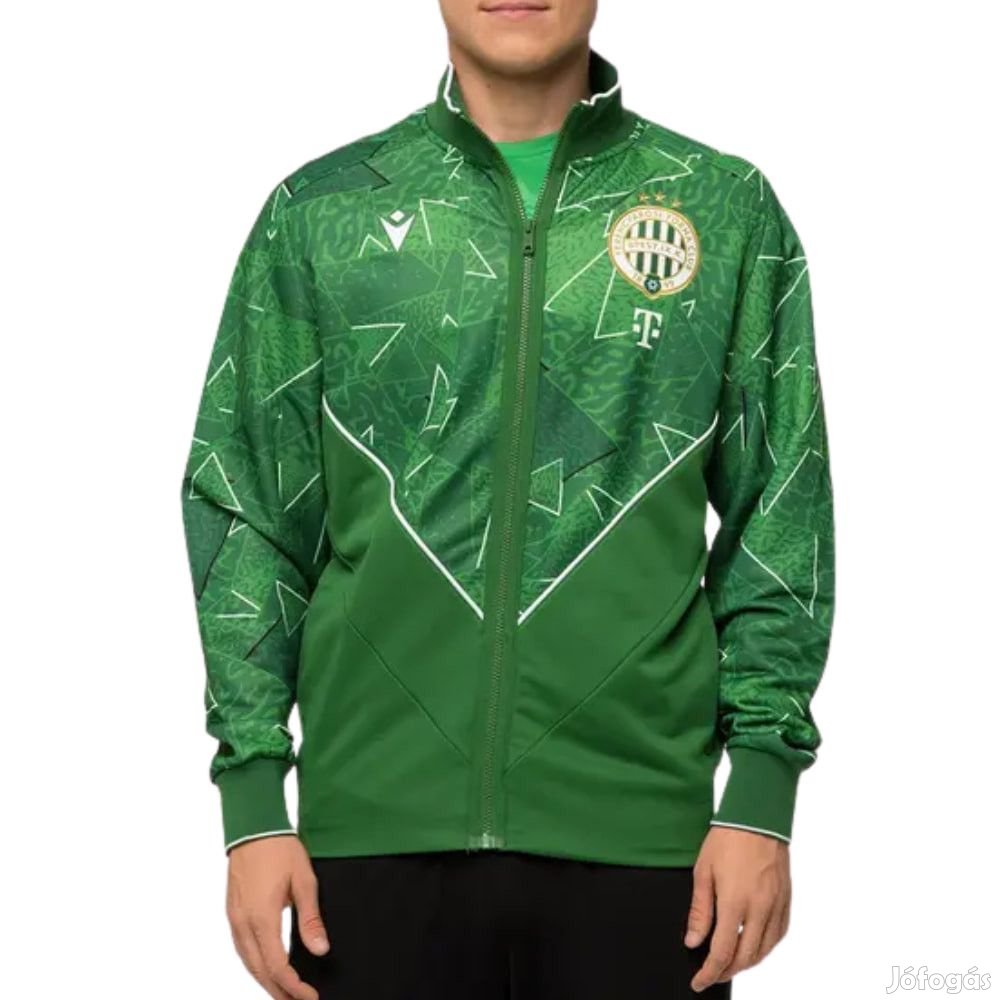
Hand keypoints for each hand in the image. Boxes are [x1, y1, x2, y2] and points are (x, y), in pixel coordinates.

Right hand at [226, 834, 329, 999]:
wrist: (254, 826)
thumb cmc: (280, 849)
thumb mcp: (304, 881)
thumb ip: (311, 919)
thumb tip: (321, 949)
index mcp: (262, 918)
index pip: (277, 966)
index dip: (294, 987)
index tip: (311, 997)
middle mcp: (243, 924)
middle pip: (260, 971)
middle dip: (280, 992)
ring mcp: (235, 919)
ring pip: (248, 963)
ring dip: (266, 981)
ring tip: (285, 993)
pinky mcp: (233, 912)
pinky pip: (242, 949)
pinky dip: (256, 965)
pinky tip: (267, 969)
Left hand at [685, 825, 790, 992]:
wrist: (757, 816)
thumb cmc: (726, 839)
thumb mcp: (703, 872)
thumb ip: (700, 911)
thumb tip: (694, 942)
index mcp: (735, 902)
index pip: (723, 952)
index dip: (710, 972)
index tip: (699, 981)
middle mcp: (760, 909)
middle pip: (745, 957)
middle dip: (727, 971)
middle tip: (711, 974)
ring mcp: (776, 905)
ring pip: (764, 950)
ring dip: (747, 963)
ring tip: (729, 964)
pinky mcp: (786, 900)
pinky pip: (779, 934)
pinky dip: (766, 947)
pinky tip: (754, 946)